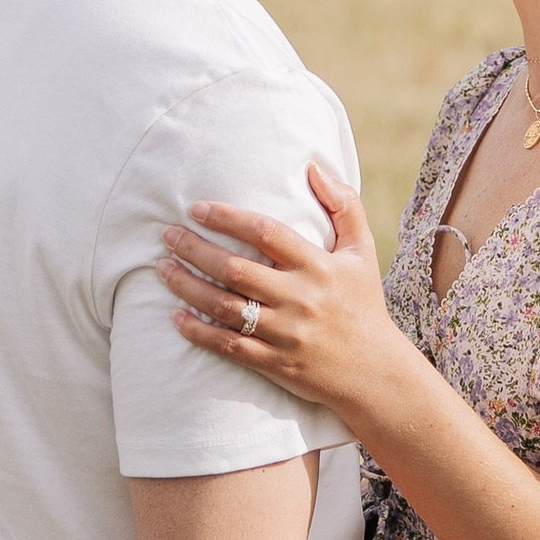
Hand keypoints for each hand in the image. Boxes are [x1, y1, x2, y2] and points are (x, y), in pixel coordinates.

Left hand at [159, 165, 427, 440]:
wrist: (375, 373)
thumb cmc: (364, 303)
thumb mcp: (362, 251)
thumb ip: (343, 205)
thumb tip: (313, 166)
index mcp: (319, 266)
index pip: (266, 232)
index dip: (228, 218)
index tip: (197, 208)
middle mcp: (300, 298)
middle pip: (235, 269)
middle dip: (195, 250)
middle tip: (168, 236)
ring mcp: (285, 333)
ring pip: (224, 307)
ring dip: (188, 287)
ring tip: (164, 269)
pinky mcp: (275, 364)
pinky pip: (228, 346)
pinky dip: (199, 332)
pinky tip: (176, 317)